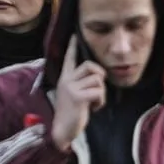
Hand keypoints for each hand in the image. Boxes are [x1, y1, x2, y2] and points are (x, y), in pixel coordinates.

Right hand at [50, 35, 105, 151]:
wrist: (63, 130)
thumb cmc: (72, 112)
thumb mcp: (75, 94)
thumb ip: (82, 83)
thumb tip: (98, 76)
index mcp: (65, 78)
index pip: (69, 58)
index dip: (72, 46)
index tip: (74, 34)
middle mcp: (66, 80)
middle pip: (91, 66)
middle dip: (100, 76)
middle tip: (97, 89)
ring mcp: (71, 87)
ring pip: (98, 80)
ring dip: (101, 93)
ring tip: (92, 103)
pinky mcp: (77, 97)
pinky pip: (99, 92)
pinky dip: (101, 101)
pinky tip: (93, 109)